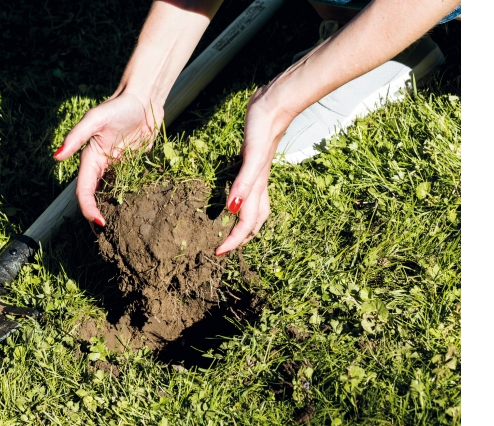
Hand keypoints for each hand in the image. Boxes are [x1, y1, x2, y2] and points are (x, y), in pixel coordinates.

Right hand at [53, 92, 162, 225]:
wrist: (144, 99)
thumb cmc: (118, 106)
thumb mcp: (95, 119)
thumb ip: (76, 136)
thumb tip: (56, 156)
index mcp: (89, 159)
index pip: (84, 191)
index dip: (88, 208)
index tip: (100, 223)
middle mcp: (101, 167)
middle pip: (94, 197)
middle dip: (97, 216)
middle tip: (108, 235)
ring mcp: (116, 168)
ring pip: (110, 194)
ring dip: (112, 210)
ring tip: (121, 229)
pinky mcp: (132, 166)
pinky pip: (127, 187)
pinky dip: (128, 200)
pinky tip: (135, 212)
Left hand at [215, 85, 295, 255]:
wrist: (274, 104)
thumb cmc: (262, 127)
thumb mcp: (251, 156)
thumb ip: (244, 182)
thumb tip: (232, 210)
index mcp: (258, 186)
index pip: (246, 223)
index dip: (233, 241)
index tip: (218, 253)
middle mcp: (259, 184)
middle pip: (253, 220)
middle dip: (241, 238)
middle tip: (225, 249)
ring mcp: (257, 173)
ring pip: (254, 207)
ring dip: (244, 223)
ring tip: (232, 232)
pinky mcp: (252, 162)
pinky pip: (248, 190)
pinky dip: (241, 200)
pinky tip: (235, 195)